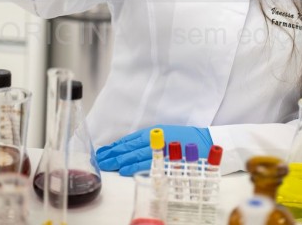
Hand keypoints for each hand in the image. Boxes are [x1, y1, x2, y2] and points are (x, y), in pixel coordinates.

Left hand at [96, 125, 212, 175]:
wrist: (202, 141)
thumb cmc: (181, 139)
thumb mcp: (161, 134)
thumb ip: (146, 140)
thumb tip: (126, 148)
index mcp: (152, 132)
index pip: (129, 140)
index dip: (115, 146)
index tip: (102, 151)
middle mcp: (154, 138)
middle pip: (130, 147)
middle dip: (113, 154)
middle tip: (99, 160)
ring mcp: (160, 148)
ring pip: (136, 155)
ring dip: (120, 160)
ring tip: (108, 165)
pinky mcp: (166, 158)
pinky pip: (148, 163)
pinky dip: (135, 167)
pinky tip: (125, 170)